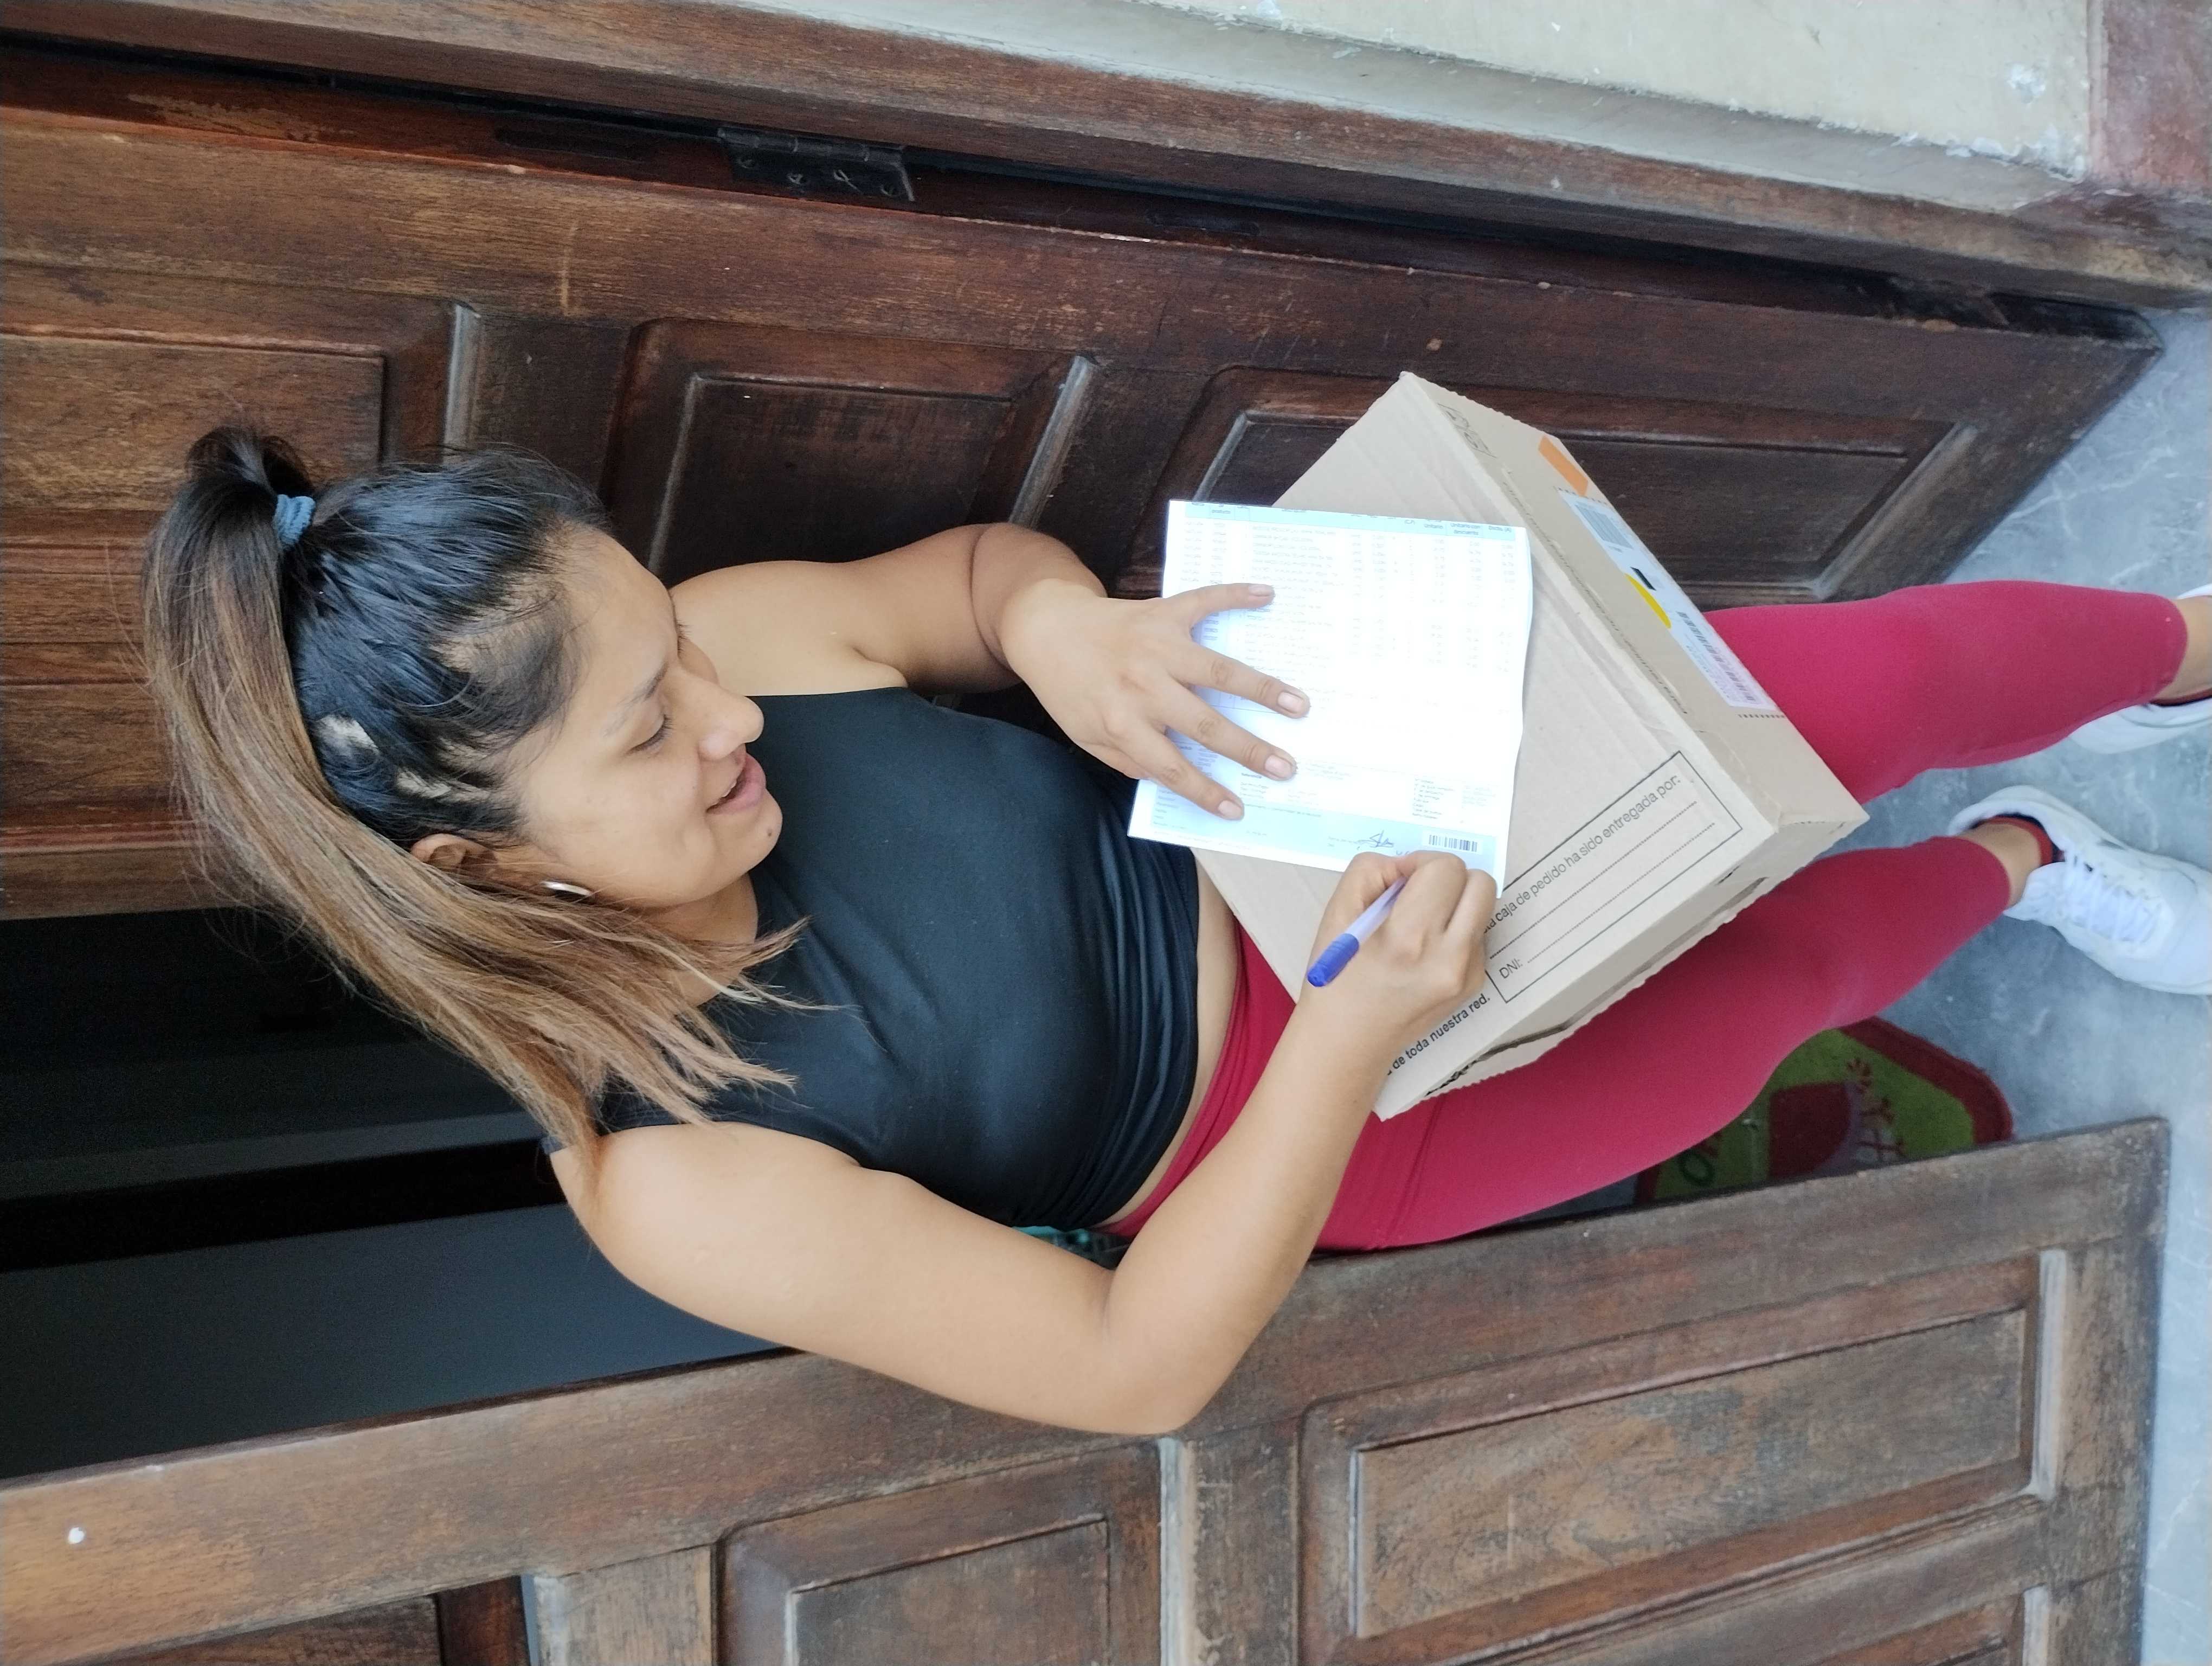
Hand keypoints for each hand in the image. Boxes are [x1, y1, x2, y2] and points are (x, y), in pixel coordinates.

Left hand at [1000, 579, 1307, 818]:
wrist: (1045, 630)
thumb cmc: (1069, 689)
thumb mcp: (1086, 737)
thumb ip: (1127, 760)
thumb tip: (1173, 778)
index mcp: (1121, 722)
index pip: (1171, 766)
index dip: (1204, 790)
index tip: (1237, 809)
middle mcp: (1142, 686)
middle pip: (1204, 723)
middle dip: (1247, 748)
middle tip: (1285, 767)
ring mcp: (1155, 647)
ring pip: (1216, 670)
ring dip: (1260, 687)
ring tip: (1297, 705)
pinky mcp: (1161, 613)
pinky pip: (1203, 601)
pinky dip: (1235, 595)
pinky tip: (1267, 595)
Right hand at [1292, 851, 1496, 1060]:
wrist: (1348, 1040)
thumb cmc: (1335, 976)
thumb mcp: (1337, 912)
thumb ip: (1372, 871)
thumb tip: (1408, 866)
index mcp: (1409, 938)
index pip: (1446, 868)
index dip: (1420, 863)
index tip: (1398, 880)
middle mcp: (1448, 958)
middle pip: (1481, 883)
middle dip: (1449, 877)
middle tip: (1418, 892)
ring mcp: (1467, 974)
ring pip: (1484, 907)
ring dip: (1456, 902)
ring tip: (1420, 922)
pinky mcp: (1474, 984)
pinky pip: (1477, 934)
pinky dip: (1455, 929)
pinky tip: (1426, 949)